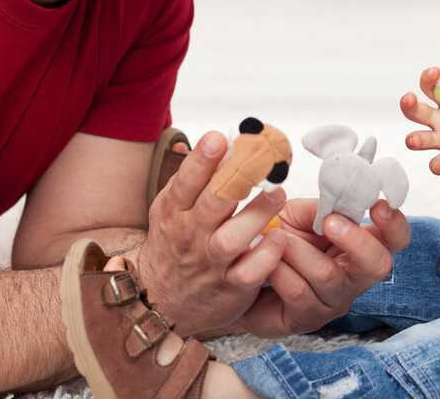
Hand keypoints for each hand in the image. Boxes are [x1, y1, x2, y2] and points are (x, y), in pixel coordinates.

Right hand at [133, 130, 288, 336]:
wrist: (160, 300)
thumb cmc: (174, 243)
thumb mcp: (172, 208)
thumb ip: (194, 177)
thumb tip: (225, 142)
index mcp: (175, 211)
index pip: (186, 182)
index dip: (202, 159)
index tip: (220, 138)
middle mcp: (191, 236)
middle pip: (213, 204)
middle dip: (238, 179)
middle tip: (262, 159)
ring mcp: (211, 262)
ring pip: (233, 238)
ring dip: (258, 213)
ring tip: (279, 194)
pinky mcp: (231, 286)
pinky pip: (251, 271)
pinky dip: (266, 255)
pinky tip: (279, 237)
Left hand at [227, 197, 410, 338]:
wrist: (243, 272)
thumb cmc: (277, 239)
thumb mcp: (299, 214)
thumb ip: (321, 206)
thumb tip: (339, 195)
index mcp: (360, 245)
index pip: (395, 239)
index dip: (394, 224)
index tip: (377, 206)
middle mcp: (355, 276)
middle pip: (379, 264)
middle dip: (355, 240)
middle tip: (329, 222)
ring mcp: (334, 300)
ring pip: (328, 275)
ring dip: (298, 250)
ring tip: (277, 237)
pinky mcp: (308, 318)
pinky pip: (299, 292)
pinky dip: (280, 270)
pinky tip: (267, 262)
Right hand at [401, 64, 439, 174]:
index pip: (429, 86)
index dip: (428, 79)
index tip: (434, 72)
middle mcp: (438, 118)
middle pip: (416, 110)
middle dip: (408, 105)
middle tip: (408, 98)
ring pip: (420, 137)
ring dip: (414, 139)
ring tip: (414, 140)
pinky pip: (437, 162)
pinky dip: (438, 164)